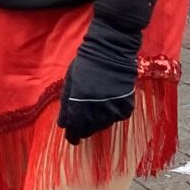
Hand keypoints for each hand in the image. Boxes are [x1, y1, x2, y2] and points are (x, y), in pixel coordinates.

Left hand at [59, 13, 143, 143]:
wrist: (111, 50)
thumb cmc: (86, 64)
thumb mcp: (70, 82)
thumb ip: (66, 104)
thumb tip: (63, 125)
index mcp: (80, 102)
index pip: (75, 129)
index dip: (73, 136)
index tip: (73, 139)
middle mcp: (96, 109)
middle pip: (90, 130)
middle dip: (85, 128)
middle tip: (84, 122)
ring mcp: (113, 108)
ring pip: (104, 125)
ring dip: (98, 121)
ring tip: (97, 107)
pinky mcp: (126, 106)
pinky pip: (117, 117)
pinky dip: (112, 114)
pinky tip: (109, 102)